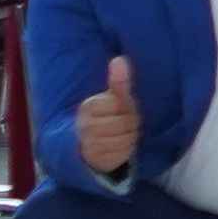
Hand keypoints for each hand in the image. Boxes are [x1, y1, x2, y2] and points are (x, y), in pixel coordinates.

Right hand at [77, 51, 142, 178]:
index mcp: (89, 106)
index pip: (120, 103)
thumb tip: (119, 59)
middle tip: (124, 121)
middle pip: (126, 121)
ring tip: (122, 132)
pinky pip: (122, 152)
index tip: (123, 107)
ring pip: (126, 137)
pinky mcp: (97, 159)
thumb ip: (118, 81)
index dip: (128, 106)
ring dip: (129, 135)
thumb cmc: (106, 116)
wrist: (86, 145)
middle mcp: (86, 125)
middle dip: (131, 121)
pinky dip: (126, 148)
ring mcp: (90, 143)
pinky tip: (119, 144)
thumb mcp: (113, 98)